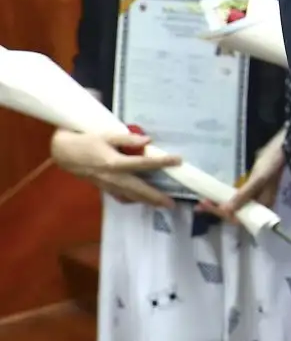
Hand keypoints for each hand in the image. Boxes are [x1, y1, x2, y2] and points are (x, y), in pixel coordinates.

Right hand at [49, 128, 179, 207]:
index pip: (143, 163)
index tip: (178, 161)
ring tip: (162, 205)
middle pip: (138, 189)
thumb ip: (127, 139)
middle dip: (155, 197)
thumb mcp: (106, 135)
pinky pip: (120, 196)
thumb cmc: (86, 141)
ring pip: (130, 196)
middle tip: (172, 203)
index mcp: (114, 162)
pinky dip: (132, 200)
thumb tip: (148, 141)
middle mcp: (112, 177)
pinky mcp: (103, 188)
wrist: (63, 153)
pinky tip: (142, 200)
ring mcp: (107, 185)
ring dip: (146, 201)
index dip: (161, 162)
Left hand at [204, 128, 284, 224]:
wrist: (284, 146)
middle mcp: (258, 204)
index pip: (238, 217)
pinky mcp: (252, 187)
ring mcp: (255, 195)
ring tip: (203, 201)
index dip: (221, 213)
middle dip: (217, 209)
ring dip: (219, 203)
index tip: (206, 205)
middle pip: (235, 212)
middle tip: (199, 205)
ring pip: (234, 205)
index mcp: (262, 205)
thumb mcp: (258, 179)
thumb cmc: (272, 163)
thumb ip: (243, 195)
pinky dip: (225, 196)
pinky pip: (236, 196)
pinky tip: (216, 193)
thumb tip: (225, 211)